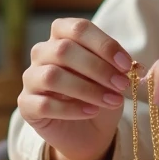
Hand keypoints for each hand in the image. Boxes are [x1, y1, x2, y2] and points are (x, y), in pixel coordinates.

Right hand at [17, 18, 132, 159]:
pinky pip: (44, 104)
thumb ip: (118, 66)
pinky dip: (72, 109)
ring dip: (87, 89)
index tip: (127, 64)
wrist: (87, 131)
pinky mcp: (26, 105)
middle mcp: (42, 52)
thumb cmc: (100, 94)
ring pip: (52, 76)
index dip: (104, 44)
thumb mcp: (113, 76)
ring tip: (112, 100)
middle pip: (64, 50)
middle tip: (123, 85)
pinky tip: (91, 112)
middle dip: (98, 68)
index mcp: (62, 35)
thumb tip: (132, 65)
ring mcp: (31, 78)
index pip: (79, 28)